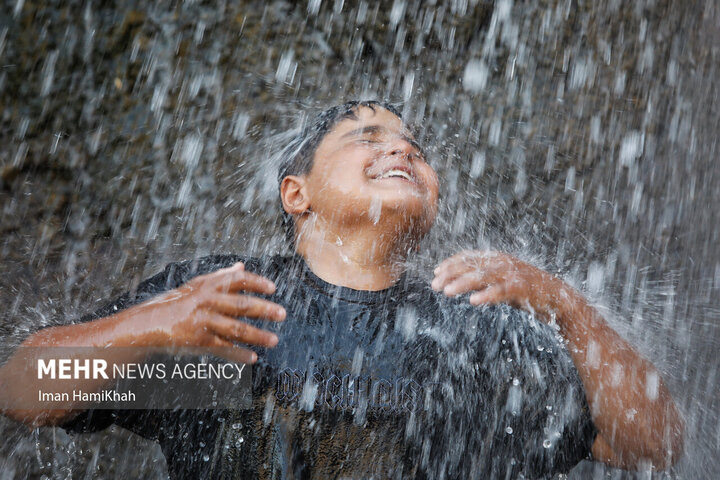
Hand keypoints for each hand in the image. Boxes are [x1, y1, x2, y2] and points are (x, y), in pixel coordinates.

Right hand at [128, 262, 285, 362]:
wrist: (150, 322)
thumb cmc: (178, 301)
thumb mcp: (198, 284)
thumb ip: (221, 276)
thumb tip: (241, 265)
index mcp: (208, 285)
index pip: (238, 280)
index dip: (257, 283)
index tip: (273, 288)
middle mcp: (207, 301)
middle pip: (241, 305)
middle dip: (264, 310)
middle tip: (282, 314)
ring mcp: (203, 321)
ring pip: (236, 329)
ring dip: (257, 336)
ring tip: (274, 340)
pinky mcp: (199, 340)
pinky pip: (223, 348)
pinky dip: (238, 354)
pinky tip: (252, 357)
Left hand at [431, 250, 559, 318]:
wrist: (557, 298)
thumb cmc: (526, 290)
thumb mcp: (500, 282)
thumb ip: (482, 280)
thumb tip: (459, 284)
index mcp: (496, 258)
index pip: (468, 257)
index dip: (450, 263)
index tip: (435, 273)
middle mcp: (502, 262)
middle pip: (471, 265)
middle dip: (450, 274)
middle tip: (434, 286)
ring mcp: (512, 273)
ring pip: (482, 276)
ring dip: (462, 283)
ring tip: (447, 292)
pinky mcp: (522, 287)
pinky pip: (501, 291)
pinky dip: (487, 295)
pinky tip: (474, 301)